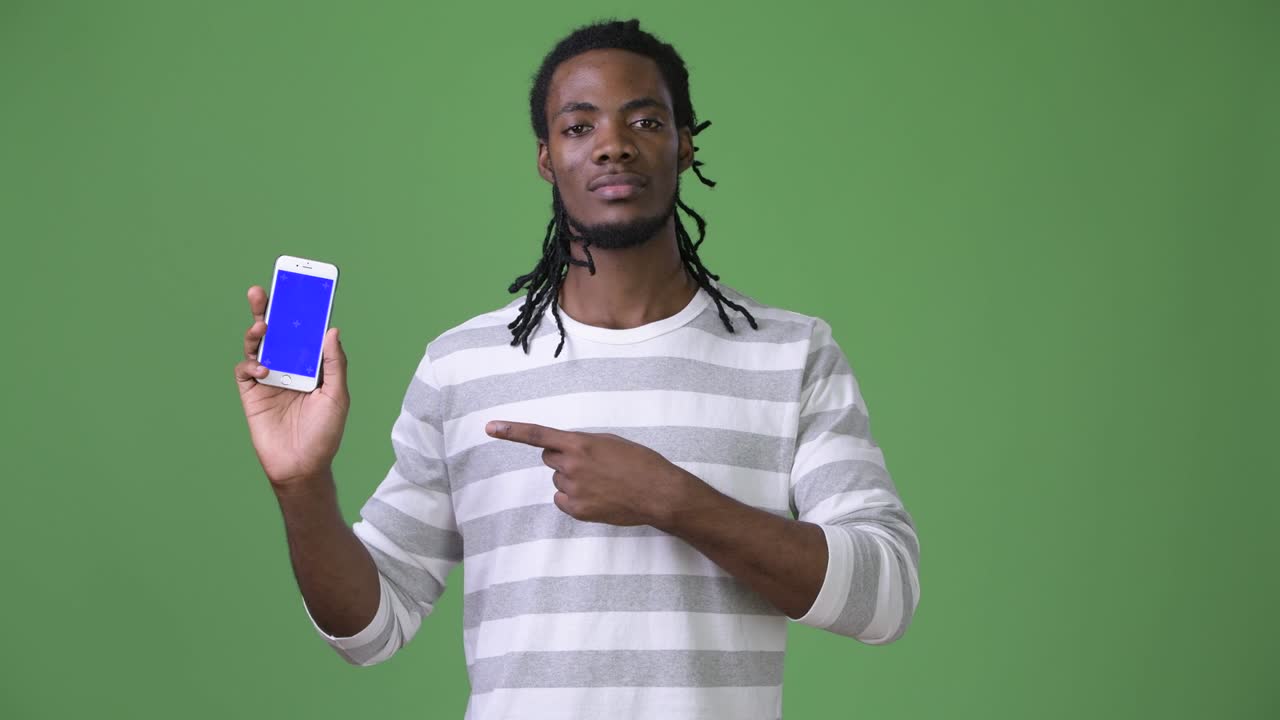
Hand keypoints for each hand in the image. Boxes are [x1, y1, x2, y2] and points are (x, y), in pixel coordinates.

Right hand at [234, 285, 350, 491]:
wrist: (302, 467)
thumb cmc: (325, 434)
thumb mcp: (337, 396)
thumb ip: (335, 364)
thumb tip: (331, 330)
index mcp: (311, 365)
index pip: (303, 332)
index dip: (299, 311)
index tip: (297, 288)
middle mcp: (288, 367)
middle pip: (276, 333)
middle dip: (267, 310)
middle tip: (261, 290)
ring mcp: (268, 379)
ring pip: (257, 347)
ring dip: (256, 332)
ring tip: (262, 326)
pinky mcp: (252, 393)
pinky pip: (245, 370)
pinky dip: (251, 364)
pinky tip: (263, 370)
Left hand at [484, 421, 693, 528]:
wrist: (659, 493)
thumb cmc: (640, 463)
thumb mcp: (611, 442)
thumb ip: (584, 443)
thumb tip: (566, 449)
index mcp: (580, 444)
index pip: (538, 435)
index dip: (512, 431)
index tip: (490, 427)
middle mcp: (572, 466)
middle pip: (549, 459)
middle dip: (563, 459)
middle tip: (589, 464)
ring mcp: (574, 490)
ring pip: (558, 481)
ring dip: (572, 479)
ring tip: (601, 482)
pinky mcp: (578, 510)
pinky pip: (562, 500)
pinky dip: (574, 498)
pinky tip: (597, 496)